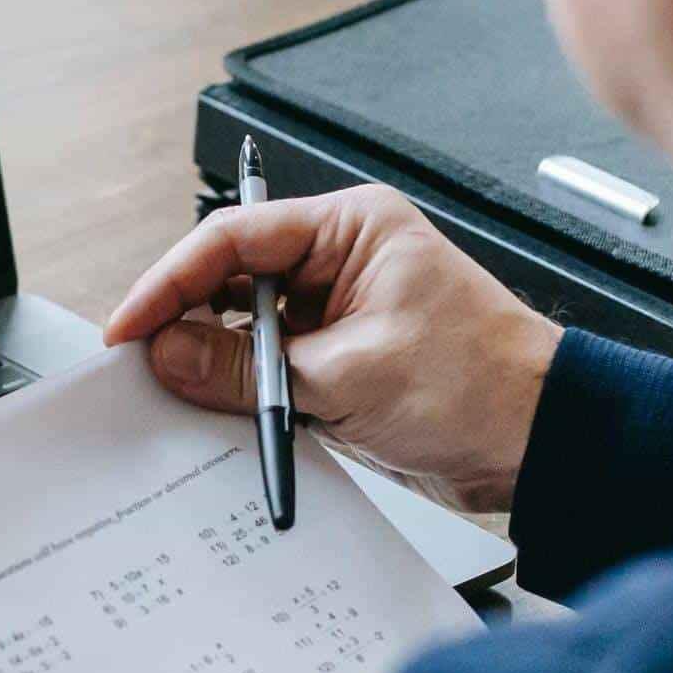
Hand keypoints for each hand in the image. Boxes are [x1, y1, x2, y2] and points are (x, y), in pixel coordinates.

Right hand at [103, 185, 559, 514]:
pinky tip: (221, 417)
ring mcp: (339, 314)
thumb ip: (248, 368)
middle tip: (143, 367)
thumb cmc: (482, 385)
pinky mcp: (341, 362)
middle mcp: (342, 261)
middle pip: (231, 280)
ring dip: (216, 364)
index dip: (170, 280)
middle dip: (186, 322)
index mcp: (351, 229)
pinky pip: (271, 370)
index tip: (131, 325)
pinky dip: (245, 394)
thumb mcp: (350, 377)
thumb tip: (168, 354)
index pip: (234, 238)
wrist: (542, 444)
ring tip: (178, 396)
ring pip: (246, 328)